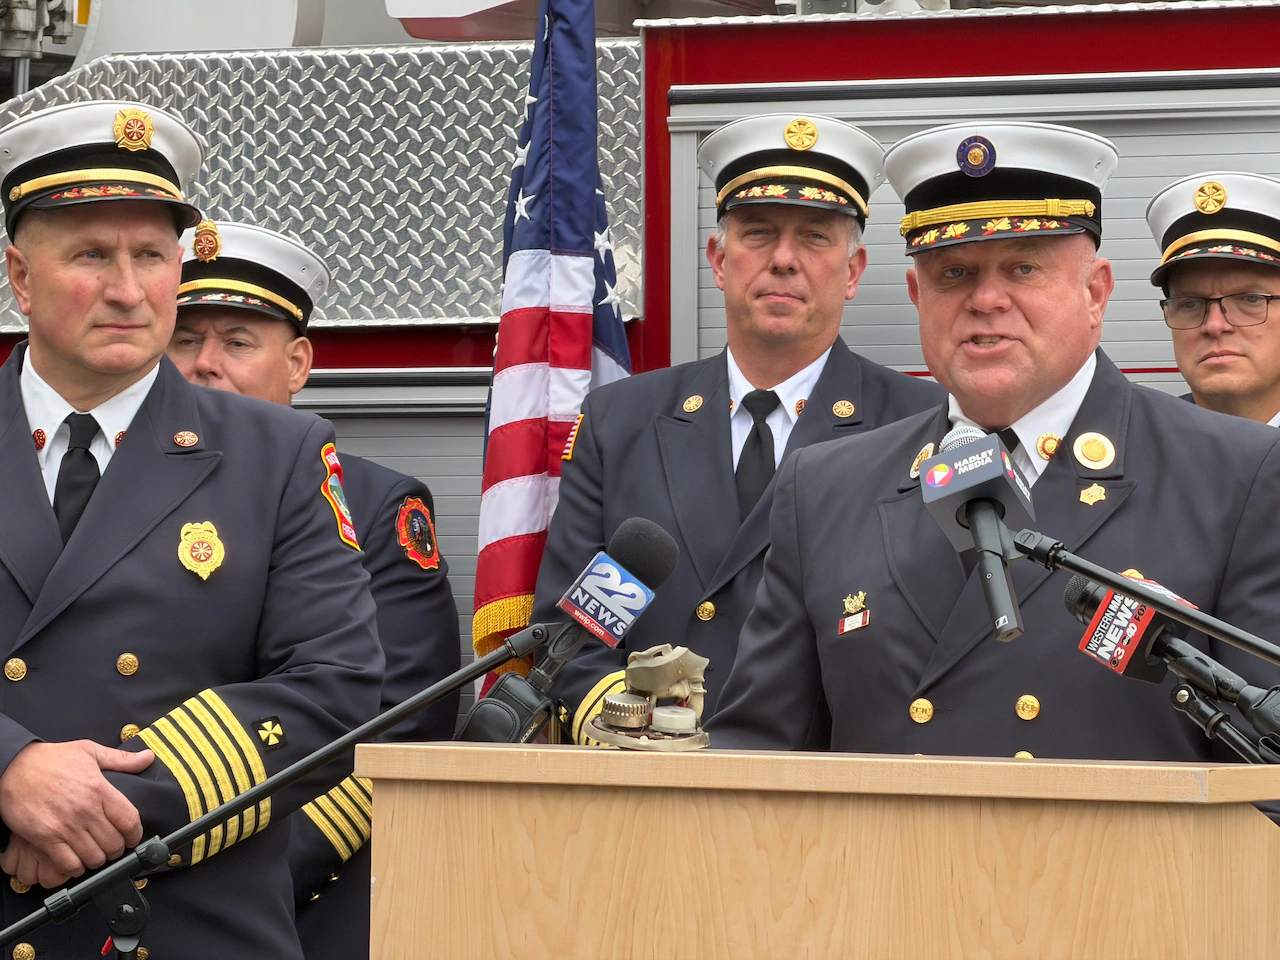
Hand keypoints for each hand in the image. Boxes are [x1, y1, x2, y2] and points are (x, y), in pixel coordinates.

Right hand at [0, 741, 153, 878]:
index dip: (135, 834)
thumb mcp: (89, 751)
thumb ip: (121, 759)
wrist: (12, 767)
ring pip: (94, 857)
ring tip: (95, 854)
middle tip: (112, 847)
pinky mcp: (46, 839)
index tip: (132, 837)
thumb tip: (148, 758)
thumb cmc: (51, 759)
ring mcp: (66, 826)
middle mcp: (86, 810)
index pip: (130, 820)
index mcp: (100, 789)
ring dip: (97, 859)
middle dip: (117, 849)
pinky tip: (75, 860)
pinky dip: (75, 868)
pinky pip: (69, 864)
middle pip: (114, 843)